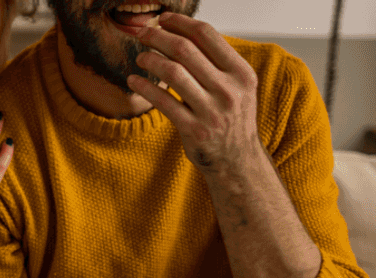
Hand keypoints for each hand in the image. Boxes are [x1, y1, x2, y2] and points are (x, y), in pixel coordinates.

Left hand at [125, 13, 265, 173]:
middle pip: (185, 49)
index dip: (180, 23)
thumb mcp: (237, 87)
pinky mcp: (194, 130)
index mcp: (241, 73)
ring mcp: (211, 111)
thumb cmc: (232, 120)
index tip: (164, 19)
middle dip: (158, 37)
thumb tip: (184, 33)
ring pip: (172, 72)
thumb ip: (217, 62)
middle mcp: (229, 90)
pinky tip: (134, 81)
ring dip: (150, 60)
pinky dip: (145, 88)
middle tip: (143, 34)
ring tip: (140, 57)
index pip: (207, 35)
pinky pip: (163, 102)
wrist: (238, 161)